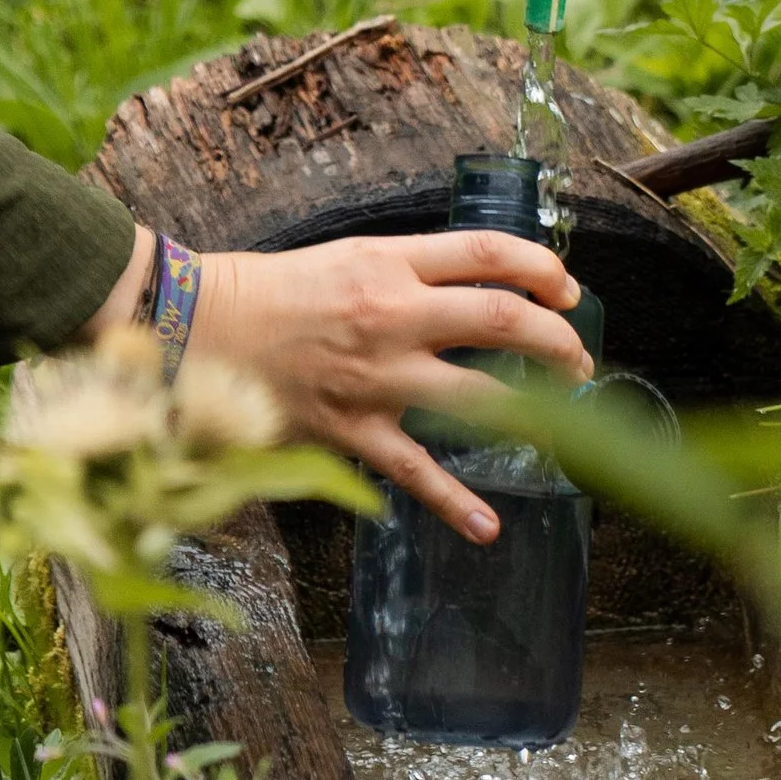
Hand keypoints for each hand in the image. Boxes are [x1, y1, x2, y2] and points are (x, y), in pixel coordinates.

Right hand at [138, 232, 590, 545]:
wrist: (203, 325)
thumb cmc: (274, 288)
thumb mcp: (349, 256)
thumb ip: (410, 271)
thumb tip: (474, 286)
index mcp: (389, 261)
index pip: (488, 253)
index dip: (542, 269)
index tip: (566, 289)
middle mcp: (392, 314)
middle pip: (501, 320)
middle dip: (556, 339)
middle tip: (577, 356)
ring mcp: (377, 377)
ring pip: (478, 395)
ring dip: (534, 409)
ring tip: (563, 418)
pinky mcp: (354, 430)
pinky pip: (417, 472)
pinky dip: (456, 504)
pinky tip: (489, 525)